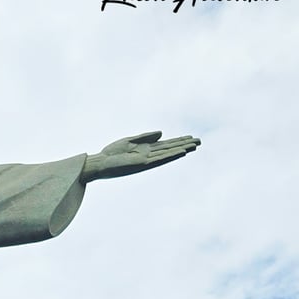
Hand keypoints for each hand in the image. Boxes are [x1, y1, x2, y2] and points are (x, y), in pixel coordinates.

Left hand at [81, 131, 199, 181]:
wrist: (99, 164)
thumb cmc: (111, 153)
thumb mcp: (129, 141)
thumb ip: (145, 137)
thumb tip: (162, 133)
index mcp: (145, 149)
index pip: (165, 144)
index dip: (178, 141)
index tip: (191, 137)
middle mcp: (148, 155)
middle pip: (170, 148)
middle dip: (184, 145)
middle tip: (200, 141)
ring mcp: (146, 160)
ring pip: (168, 154)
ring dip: (181, 150)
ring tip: (195, 146)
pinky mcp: (142, 165)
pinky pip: (159, 159)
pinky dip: (171, 156)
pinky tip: (181, 152)